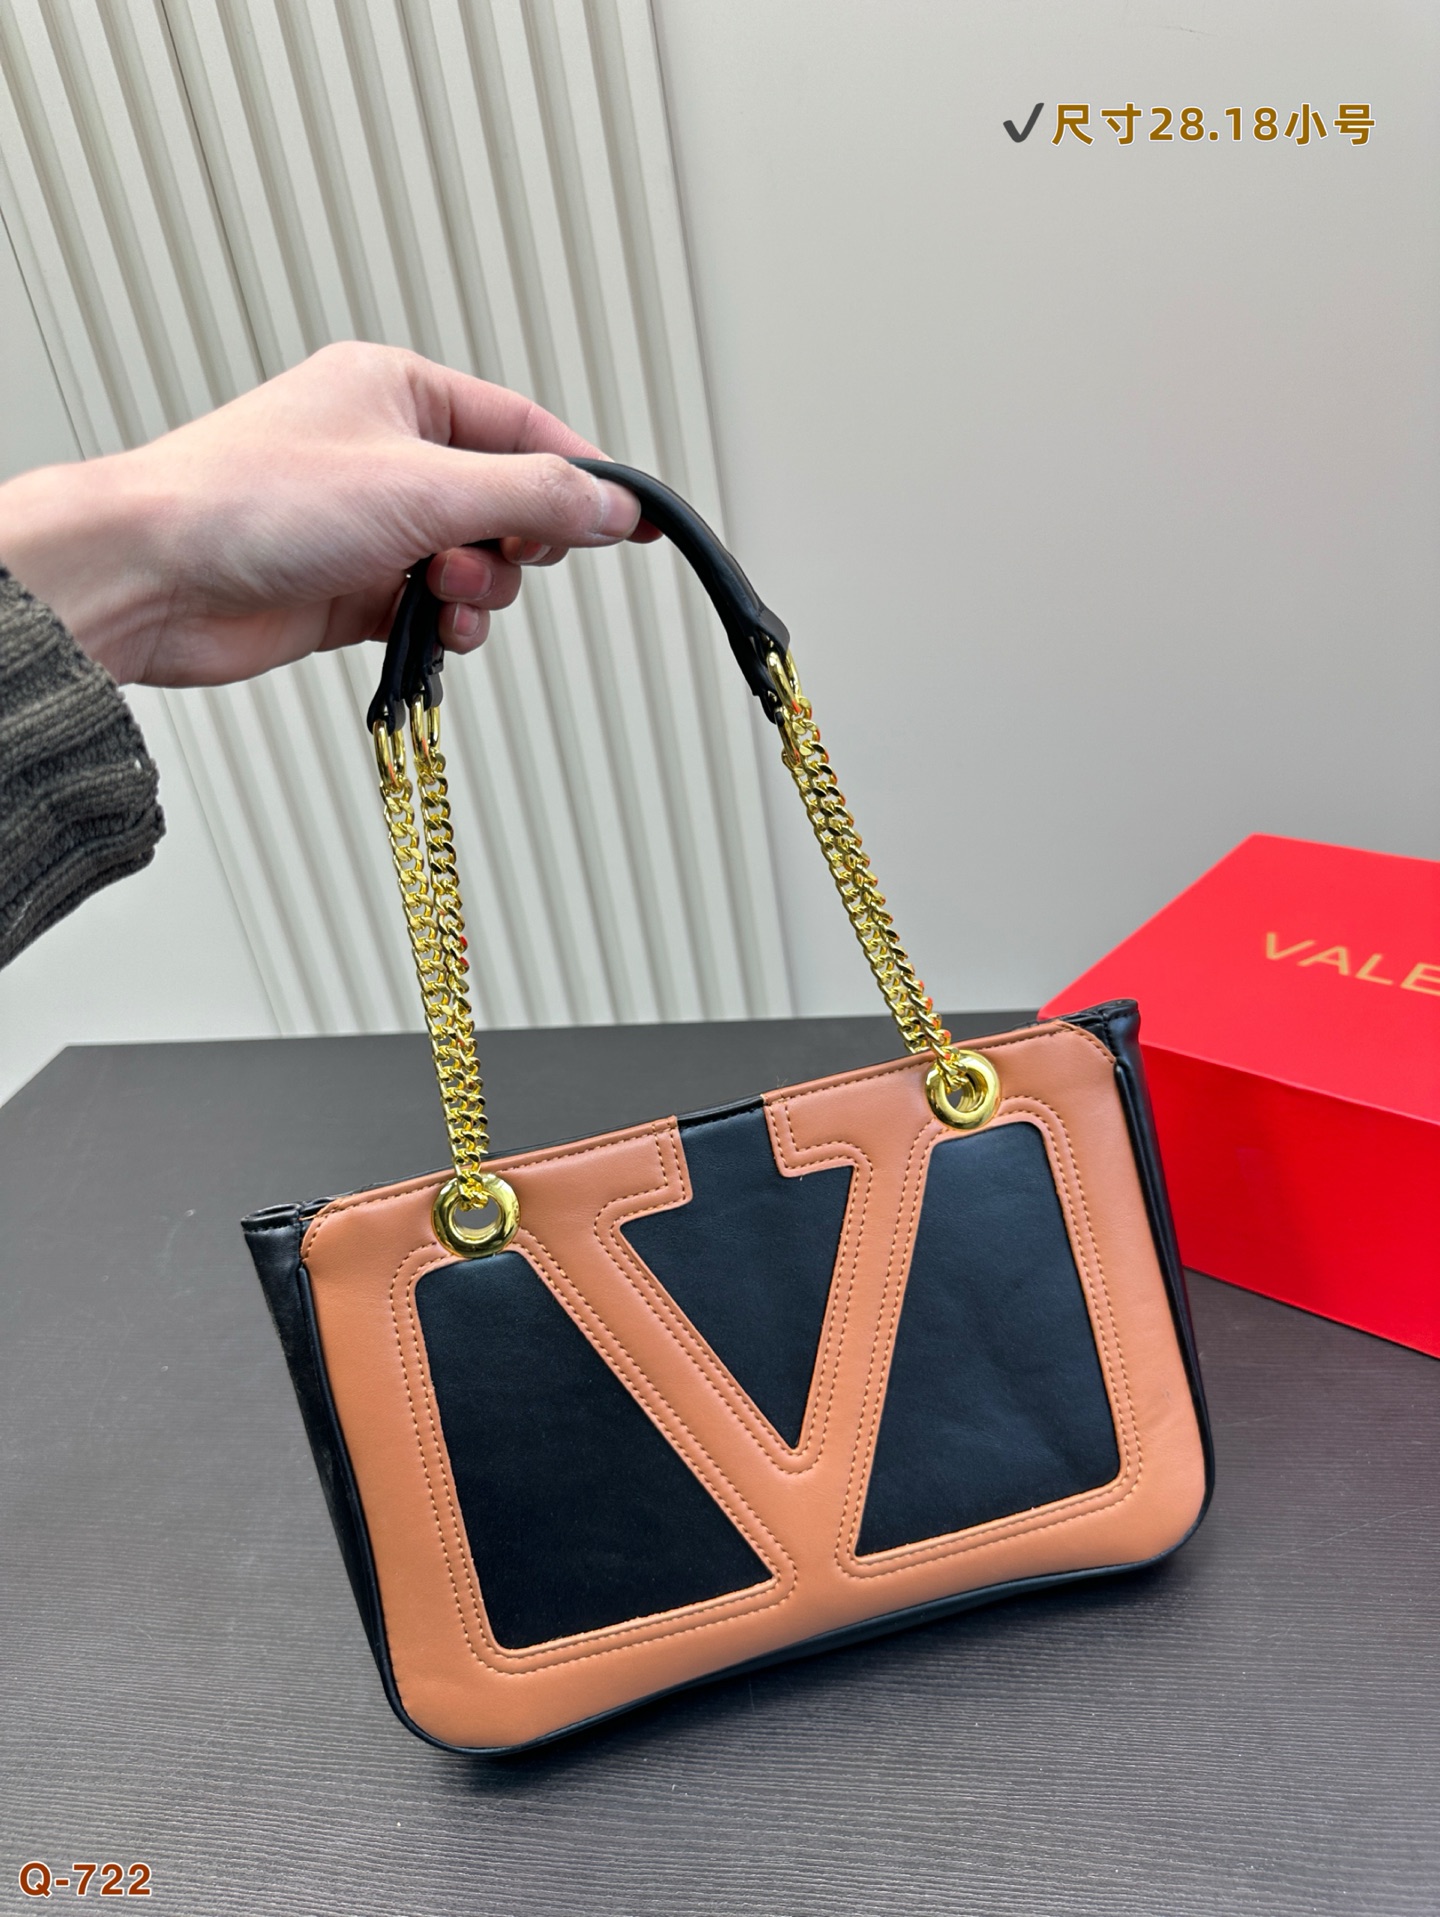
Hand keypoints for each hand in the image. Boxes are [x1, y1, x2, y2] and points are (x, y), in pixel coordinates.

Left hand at [0, 342, 648, 686]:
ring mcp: (369, 524)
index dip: (586, 478)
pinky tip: (431, 630)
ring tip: (440, 592)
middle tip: (499, 556)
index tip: (642, 517)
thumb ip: (534, 498)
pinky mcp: (352, 587)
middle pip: (505, 503)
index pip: (525, 430)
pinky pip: (434, 609)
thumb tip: (615, 506)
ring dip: (478, 590)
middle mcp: (386, 452)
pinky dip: (445, 626)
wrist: (156, 576)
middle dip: (514, 544)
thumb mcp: (425, 487)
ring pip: (474, 563)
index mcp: (400, 391)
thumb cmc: (253, 499)